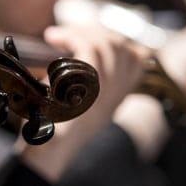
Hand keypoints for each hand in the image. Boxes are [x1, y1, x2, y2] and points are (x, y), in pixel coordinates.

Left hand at [20, 24, 149, 180]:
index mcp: (115, 99)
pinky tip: (55, 38)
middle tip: (70, 33)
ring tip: (58, 35)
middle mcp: (115, 94)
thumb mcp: (78, 109)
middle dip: (96, 31)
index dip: (120, 41)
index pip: (138, 60)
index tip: (94, 37)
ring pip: (107, 44)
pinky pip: (88, 48)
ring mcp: (105, 90)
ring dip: (80, 31)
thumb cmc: (51, 131)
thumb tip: (73, 56)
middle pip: (121, 47)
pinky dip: (70, 36)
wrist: (47, 153)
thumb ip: (84, 88)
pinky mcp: (89, 86)